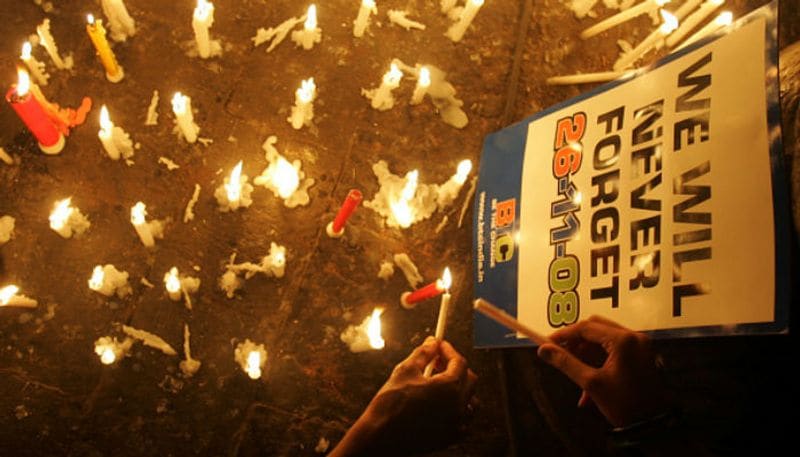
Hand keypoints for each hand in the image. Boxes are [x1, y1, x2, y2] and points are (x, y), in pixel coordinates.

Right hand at [329, 337, 477, 455]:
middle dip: (455, 367)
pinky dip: (457, 409)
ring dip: (460, 388)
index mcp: (450, 388)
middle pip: (469, 379)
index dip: (449, 350)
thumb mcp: (406, 370)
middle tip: (437, 361)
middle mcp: (458, 406)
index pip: (459, 362)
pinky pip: (463, 419)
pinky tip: (441, 405)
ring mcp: (456, 424)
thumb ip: (424, 353)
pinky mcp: (450, 437)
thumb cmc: (391, 403)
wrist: (381, 436)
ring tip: (440, 384)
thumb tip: (432, 342)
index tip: (439, 345)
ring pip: (470, 401)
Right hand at [537, 315, 671, 426]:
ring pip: (603, 339)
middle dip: (576, 342)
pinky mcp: (640, 354)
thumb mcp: (592, 383)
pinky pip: (613, 349)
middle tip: (560, 353)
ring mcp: (639, 345)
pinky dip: (598, 360)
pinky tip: (589, 380)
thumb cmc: (626, 404)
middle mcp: (634, 337)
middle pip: (596, 328)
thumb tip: (545, 350)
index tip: (548, 343)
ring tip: (575, 371)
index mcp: (623, 341)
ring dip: (586, 353)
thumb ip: (566, 363)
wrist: (653, 425)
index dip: (564, 335)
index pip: (586, 327)